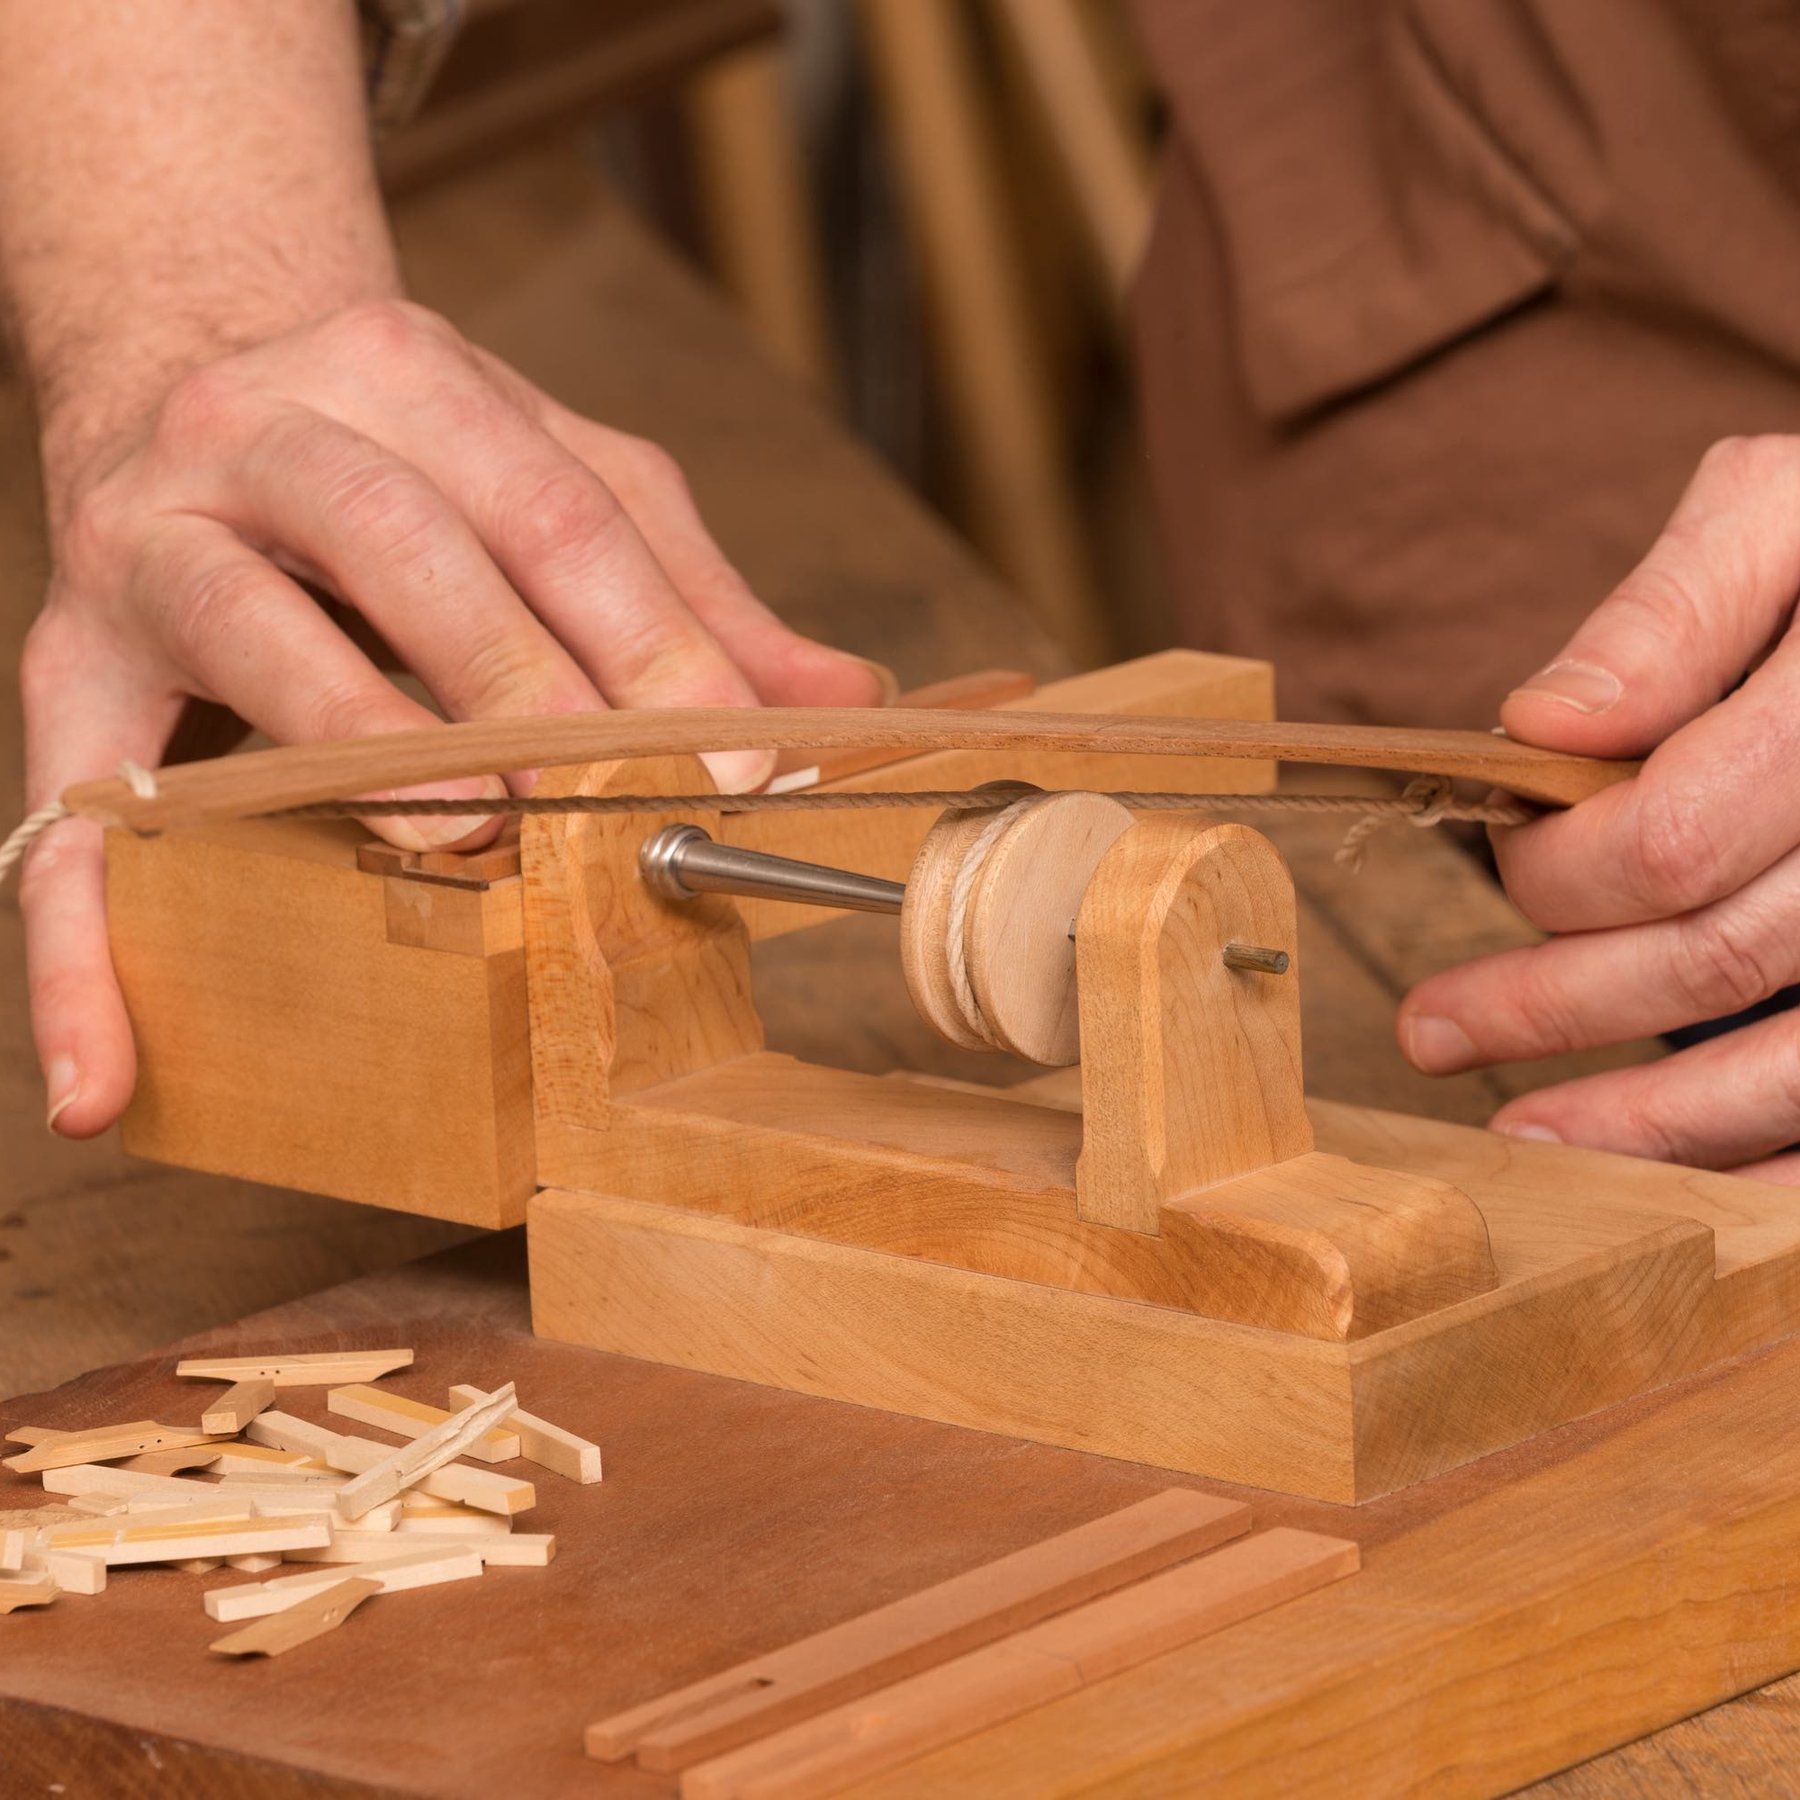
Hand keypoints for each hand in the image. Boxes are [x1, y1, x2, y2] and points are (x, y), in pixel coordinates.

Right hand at [20, 299, 884, 1138]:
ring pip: (253, 634)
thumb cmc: (400, 453)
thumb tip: (846, 702)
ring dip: (363, 751)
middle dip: (527, 686)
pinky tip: (103, 1084)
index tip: (744, 761)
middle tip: (616, 807)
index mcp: (410, 374)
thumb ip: (684, 586)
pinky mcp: (63, 657)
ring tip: (465, 843)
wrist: (179, 369)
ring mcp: (148, 539)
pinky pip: (63, 824)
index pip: (560, 509)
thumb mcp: (550, 475)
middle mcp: (265, 432)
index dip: (660, 640)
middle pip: (411, 548)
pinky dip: (80, 959)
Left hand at [1397, 436, 1799, 1182]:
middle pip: (1718, 954)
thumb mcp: (1788, 511)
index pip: (1679, 831)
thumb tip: (1542, 728)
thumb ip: (1673, 612)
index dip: (1562, 862)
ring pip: (1795, 1062)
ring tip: (1517, 1140)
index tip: (1500, 852)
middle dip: (1553, 999)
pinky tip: (1666, 1181)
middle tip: (1430, 1027)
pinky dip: (1763, 1160)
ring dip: (1643, 1122)